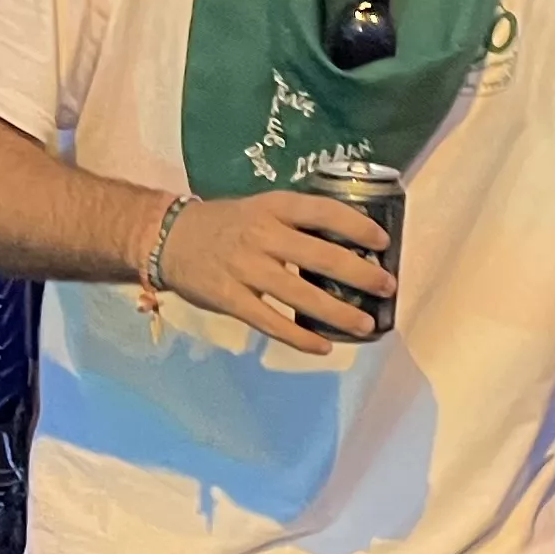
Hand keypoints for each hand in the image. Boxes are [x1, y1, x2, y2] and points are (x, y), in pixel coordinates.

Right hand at [151, 190, 392, 354]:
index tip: (383, 241)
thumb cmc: (226, 223)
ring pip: (301, 294)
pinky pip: (271, 322)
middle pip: (321, 256)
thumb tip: (347, 243)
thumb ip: (296, 223)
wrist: (167, 237)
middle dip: (360, 273)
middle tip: (387, 286)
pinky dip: (300, 337)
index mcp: (274, 207)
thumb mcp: (261, 208)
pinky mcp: (230, 299)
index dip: (358, 226)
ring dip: (338, 312)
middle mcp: (263, 235)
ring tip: (366, 324)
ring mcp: (246, 269)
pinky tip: (324, 346)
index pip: (324, 212)